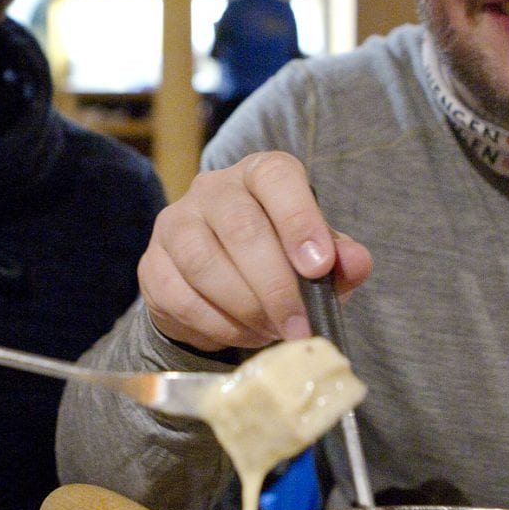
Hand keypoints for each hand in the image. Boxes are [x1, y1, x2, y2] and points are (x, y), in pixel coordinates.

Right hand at [138, 150, 373, 350]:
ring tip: (272, 332)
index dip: (299, 220)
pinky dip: (217, 326)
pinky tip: (242, 335)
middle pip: (240, 227)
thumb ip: (341, 258)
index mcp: (260, 174)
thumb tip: (356, 263)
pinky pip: (180, 298)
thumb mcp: (318, 256)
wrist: (221, 282)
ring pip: (204, 264)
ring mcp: (175, 224)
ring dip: (244, 309)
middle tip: (299, 327)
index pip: (277, 178)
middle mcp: (213, 189)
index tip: (319, 266)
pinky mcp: (152, 264)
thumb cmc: (279, 259)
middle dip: (275, 286)